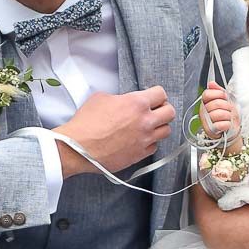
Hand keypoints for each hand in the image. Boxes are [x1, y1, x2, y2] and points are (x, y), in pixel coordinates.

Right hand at [55, 88, 175, 177]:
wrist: (78, 148)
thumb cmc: (86, 123)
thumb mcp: (101, 98)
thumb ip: (120, 98)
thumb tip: (124, 102)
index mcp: (137, 103)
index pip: (161, 93)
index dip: (157, 95)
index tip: (153, 98)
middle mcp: (145, 121)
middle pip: (170, 113)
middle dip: (163, 110)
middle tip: (155, 111)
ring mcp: (144, 139)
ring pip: (166, 131)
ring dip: (159, 127)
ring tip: (148, 127)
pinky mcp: (140, 155)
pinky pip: (154, 147)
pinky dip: (149, 143)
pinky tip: (139, 140)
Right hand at [199, 83, 238, 137]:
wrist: (232, 128)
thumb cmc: (227, 113)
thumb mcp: (225, 99)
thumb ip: (218, 91)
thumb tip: (211, 83)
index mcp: (205, 102)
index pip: (207, 94)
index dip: (218, 94)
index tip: (225, 96)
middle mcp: (204, 111)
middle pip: (215, 103)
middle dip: (226, 106)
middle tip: (228, 109)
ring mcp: (206, 121)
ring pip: (218, 114)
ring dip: (228, 115)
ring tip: (228, 117)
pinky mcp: (211, 131)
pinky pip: (220, 125)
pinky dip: (227, 124)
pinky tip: (227, 124)